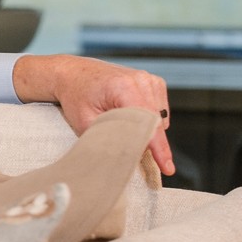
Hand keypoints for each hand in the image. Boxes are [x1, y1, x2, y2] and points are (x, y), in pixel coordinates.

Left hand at [12, 53, 174, 177]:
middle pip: (156, 122)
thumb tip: (128, 155)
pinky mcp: (154, 82)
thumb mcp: (85, 122)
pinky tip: (129, 115)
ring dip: (146, 128)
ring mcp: (150, 79)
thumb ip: (108, 138)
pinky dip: (148, 119)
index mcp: (124, 87)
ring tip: (121, 122)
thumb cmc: (76, 96)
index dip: (158, 148)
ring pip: (160, 118)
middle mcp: (141, 80)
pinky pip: (159, 110)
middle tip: (128, 148)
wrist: (74, 73)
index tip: (167, 168)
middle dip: (147, 140)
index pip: (147, 122)